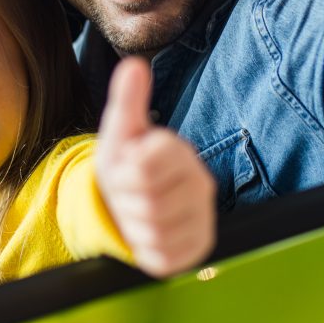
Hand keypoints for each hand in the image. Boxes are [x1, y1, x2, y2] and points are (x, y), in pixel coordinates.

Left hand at [96, 57, 216, 276]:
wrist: (131, 206)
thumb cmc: (125, 166)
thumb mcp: (120, 132)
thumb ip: (128, 99)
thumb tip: (135, 64)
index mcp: (183, 154)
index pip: (146, 165)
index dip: (124, 170)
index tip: (128, 167)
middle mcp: (202, 186)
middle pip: (148, 200)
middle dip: (126, 200)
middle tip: (129, 194)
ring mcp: (203, 220)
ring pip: (153, 230)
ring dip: (132, 225)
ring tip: (137, 212)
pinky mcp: (197, 251)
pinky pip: (161, 258)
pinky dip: (144, 250)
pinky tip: (147, 234)